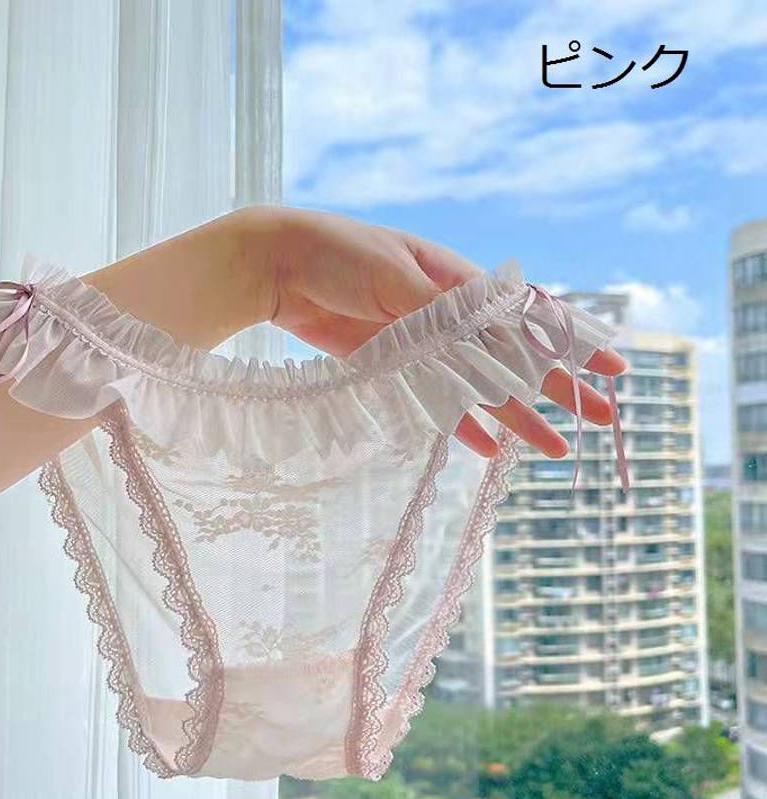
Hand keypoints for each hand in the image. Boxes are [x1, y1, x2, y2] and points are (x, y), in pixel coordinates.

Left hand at [244, 206, 626, 458]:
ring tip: (551, 451)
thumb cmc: (337, 253)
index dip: (573, 344)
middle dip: (559, 392)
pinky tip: (486, 448)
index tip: (614, 367)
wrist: (277, 265)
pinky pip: (434, 403)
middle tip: (602, 422)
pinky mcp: (390, 367)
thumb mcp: (393, 276)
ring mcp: (419, 345)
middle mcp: (446, 317)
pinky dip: (460, 425)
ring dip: (516, 419)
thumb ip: (440, 313)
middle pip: (514, 361)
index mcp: (457, 283)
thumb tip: (490, 341)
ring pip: (480, 389)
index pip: (528, 319)